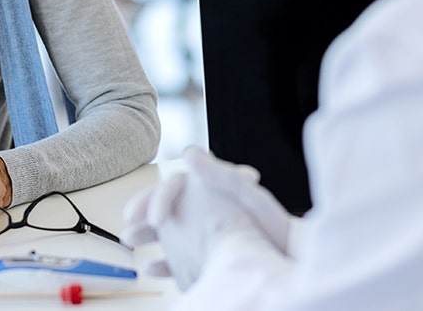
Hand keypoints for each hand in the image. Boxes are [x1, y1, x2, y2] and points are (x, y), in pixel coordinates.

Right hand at [121, 147, 287, 290]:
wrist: (295, 263)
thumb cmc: (279, 230)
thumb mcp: (249, 198)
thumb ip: (221, 176)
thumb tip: (190, 154)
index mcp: (215, 190)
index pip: (175, 185)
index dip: (155, 197)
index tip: (147, 217)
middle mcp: (210, 208)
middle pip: (169, 207)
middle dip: (145, 216)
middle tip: (128, 229)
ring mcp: (211, 232)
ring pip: (171, 231)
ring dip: (149, 236)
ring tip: (131, 243)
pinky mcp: (214, 256)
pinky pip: (183, 256)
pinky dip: (165, 262)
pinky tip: (152, 269)